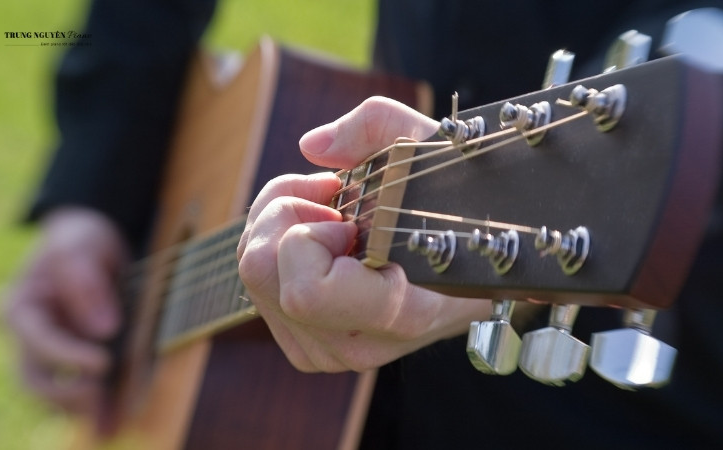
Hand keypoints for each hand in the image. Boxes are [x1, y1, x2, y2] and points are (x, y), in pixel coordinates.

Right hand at [2, 207, 126, 416]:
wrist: (87, 243)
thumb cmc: (80, 241)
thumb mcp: (82, 248)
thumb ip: (86, 283)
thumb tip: (103, 328)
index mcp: (19, 307)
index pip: (39, 341)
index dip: (68, 356)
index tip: (102, 363)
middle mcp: (25, 337)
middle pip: (34, 380)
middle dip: (66, 396)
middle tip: (102, 397)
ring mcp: (43, 354)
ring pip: (51, 394)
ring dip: (80, 408)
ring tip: (110, 420)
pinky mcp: (65, 364)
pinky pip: (72, 391)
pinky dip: (91, 405)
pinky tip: (112, 418)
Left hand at [237, 97, 491, 372]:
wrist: (471, 275)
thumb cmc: (457, 210)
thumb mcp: (432, 150)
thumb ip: (375, 127)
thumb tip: (312, 147)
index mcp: (399, 312)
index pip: (307, 292)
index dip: (312, 236)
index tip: (350, 219)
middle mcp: (358, 343)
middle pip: (259, 273)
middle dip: (285, 215)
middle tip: (332, 201)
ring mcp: (328, 352)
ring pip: (251, 276)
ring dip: (279, 227)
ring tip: (329, 214)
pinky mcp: (307, 347)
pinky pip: (258, 291)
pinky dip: (277, 250)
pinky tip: (318, 239)